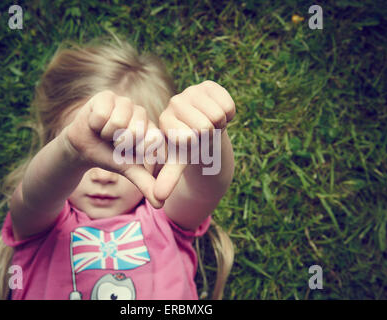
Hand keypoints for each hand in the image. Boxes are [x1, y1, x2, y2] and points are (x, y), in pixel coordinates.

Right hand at [63, 90, 162, 207]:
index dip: (134, 150)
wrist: (83, 147)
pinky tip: (95, 123)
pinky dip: (95, 123)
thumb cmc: (109, 156)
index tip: (125, 152)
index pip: (151, 141)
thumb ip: (146, 184)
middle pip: (133, 132)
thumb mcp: (128, 170)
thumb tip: (160, 204)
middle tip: (113, 142)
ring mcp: (125, 102)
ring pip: (117, 123)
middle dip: (118, 143)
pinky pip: (102, 113)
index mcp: (151, 129)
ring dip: (106, 134)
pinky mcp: (107, 95)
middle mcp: (141, 113)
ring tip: (105, 132)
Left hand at [154, 80, 235, 201]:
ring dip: (220, 124)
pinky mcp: (208, 85)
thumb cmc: (190, 147)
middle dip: (211, 134)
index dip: (199, 144)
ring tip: (209, 123)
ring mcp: (191, 90)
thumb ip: (168, 178)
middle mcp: (174, 102)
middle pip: (207, 125)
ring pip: (218, 114)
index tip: (193, 142)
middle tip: (203, 133)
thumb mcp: (179, 163)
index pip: (191, 137)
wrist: (204, 130)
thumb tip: (158, 198)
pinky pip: (228, 104)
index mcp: (165, 121)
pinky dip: (228, 114)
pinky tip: (216, 112)